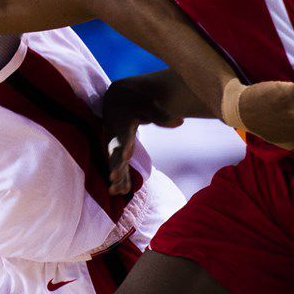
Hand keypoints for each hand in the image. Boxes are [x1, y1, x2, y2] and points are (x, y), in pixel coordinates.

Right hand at [102, 81, 184, 195]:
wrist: (116, 101)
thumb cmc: (133, 101)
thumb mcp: (147, 104)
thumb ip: (161, 114)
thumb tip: (180, 122)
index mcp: (121, 126)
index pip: (121, 138)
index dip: (121, 148)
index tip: (123, 157)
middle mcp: (115, 139)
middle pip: (114, 155)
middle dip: (114, 167)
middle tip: (112, 179)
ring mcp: (115, 147)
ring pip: (115, 165)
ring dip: (117, 178)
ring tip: (115, 191)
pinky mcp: (118, 153)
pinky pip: (119, 168)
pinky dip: (121, 179)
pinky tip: (123, 191)